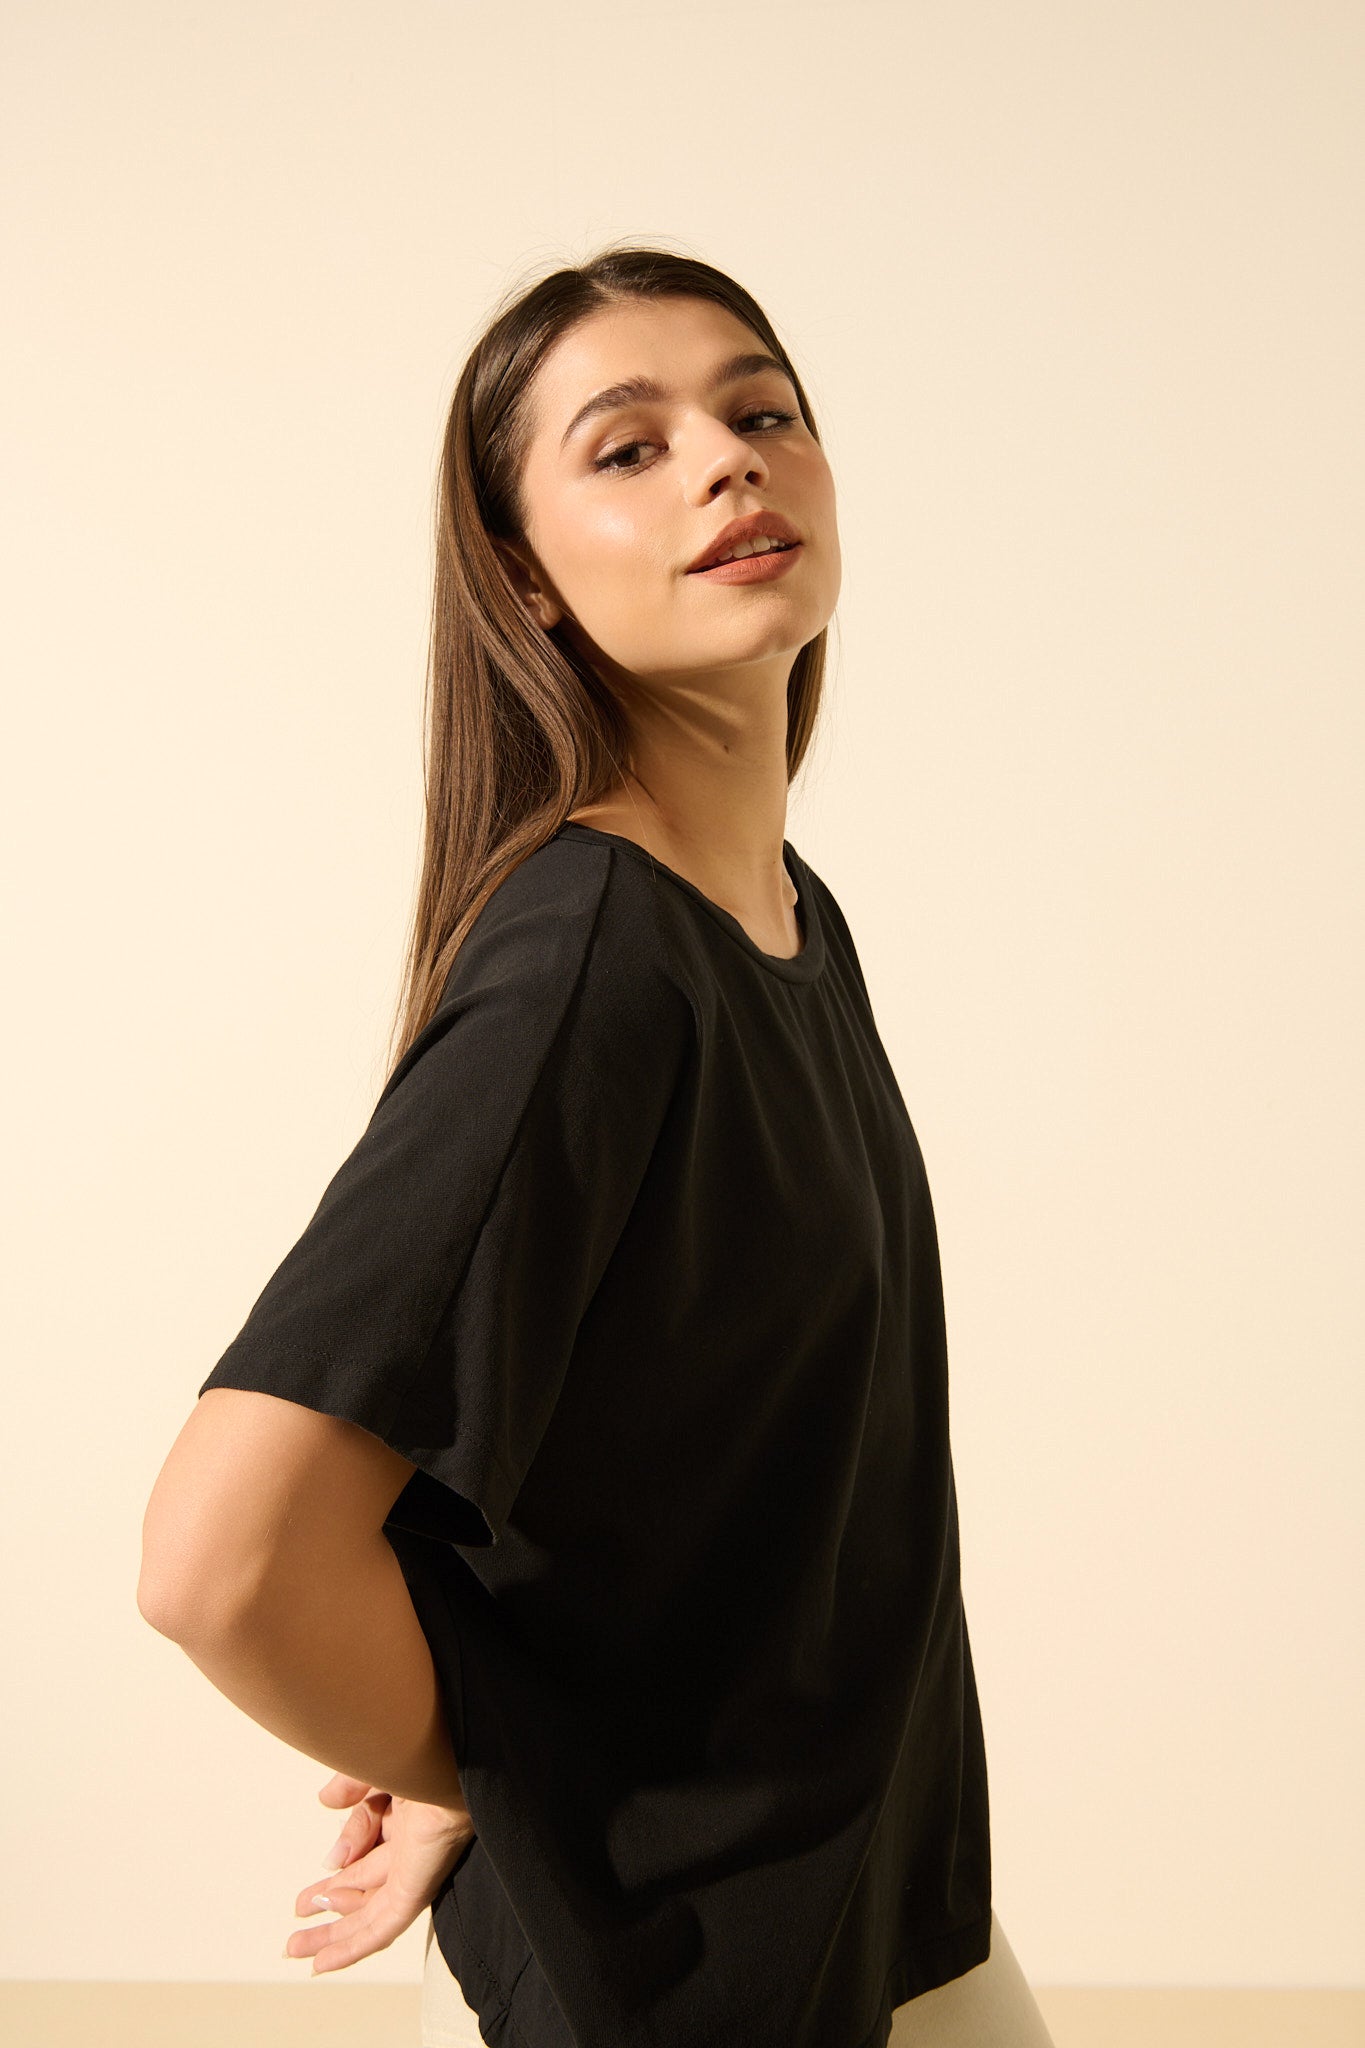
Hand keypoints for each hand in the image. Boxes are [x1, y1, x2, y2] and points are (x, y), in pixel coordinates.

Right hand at [284, 1769, 475, 1974]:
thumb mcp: (374, 1770)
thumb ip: (351, 1789)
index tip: (322, 1867)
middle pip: (364, 1886)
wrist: (448, 1762)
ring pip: (368, 1915)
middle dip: (329, 1903)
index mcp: (406, 1815)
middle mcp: (411, 1846)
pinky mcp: (415, 1891)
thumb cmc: (423, 1754)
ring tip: (297, 1947)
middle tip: (300, 1915)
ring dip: (333, 1933)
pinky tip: (324, 1961)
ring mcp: (413, 1871)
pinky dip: (352, 1946)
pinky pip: (382, 1928)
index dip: (342, 1859)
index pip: (365, 1846)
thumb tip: (326, 1803)